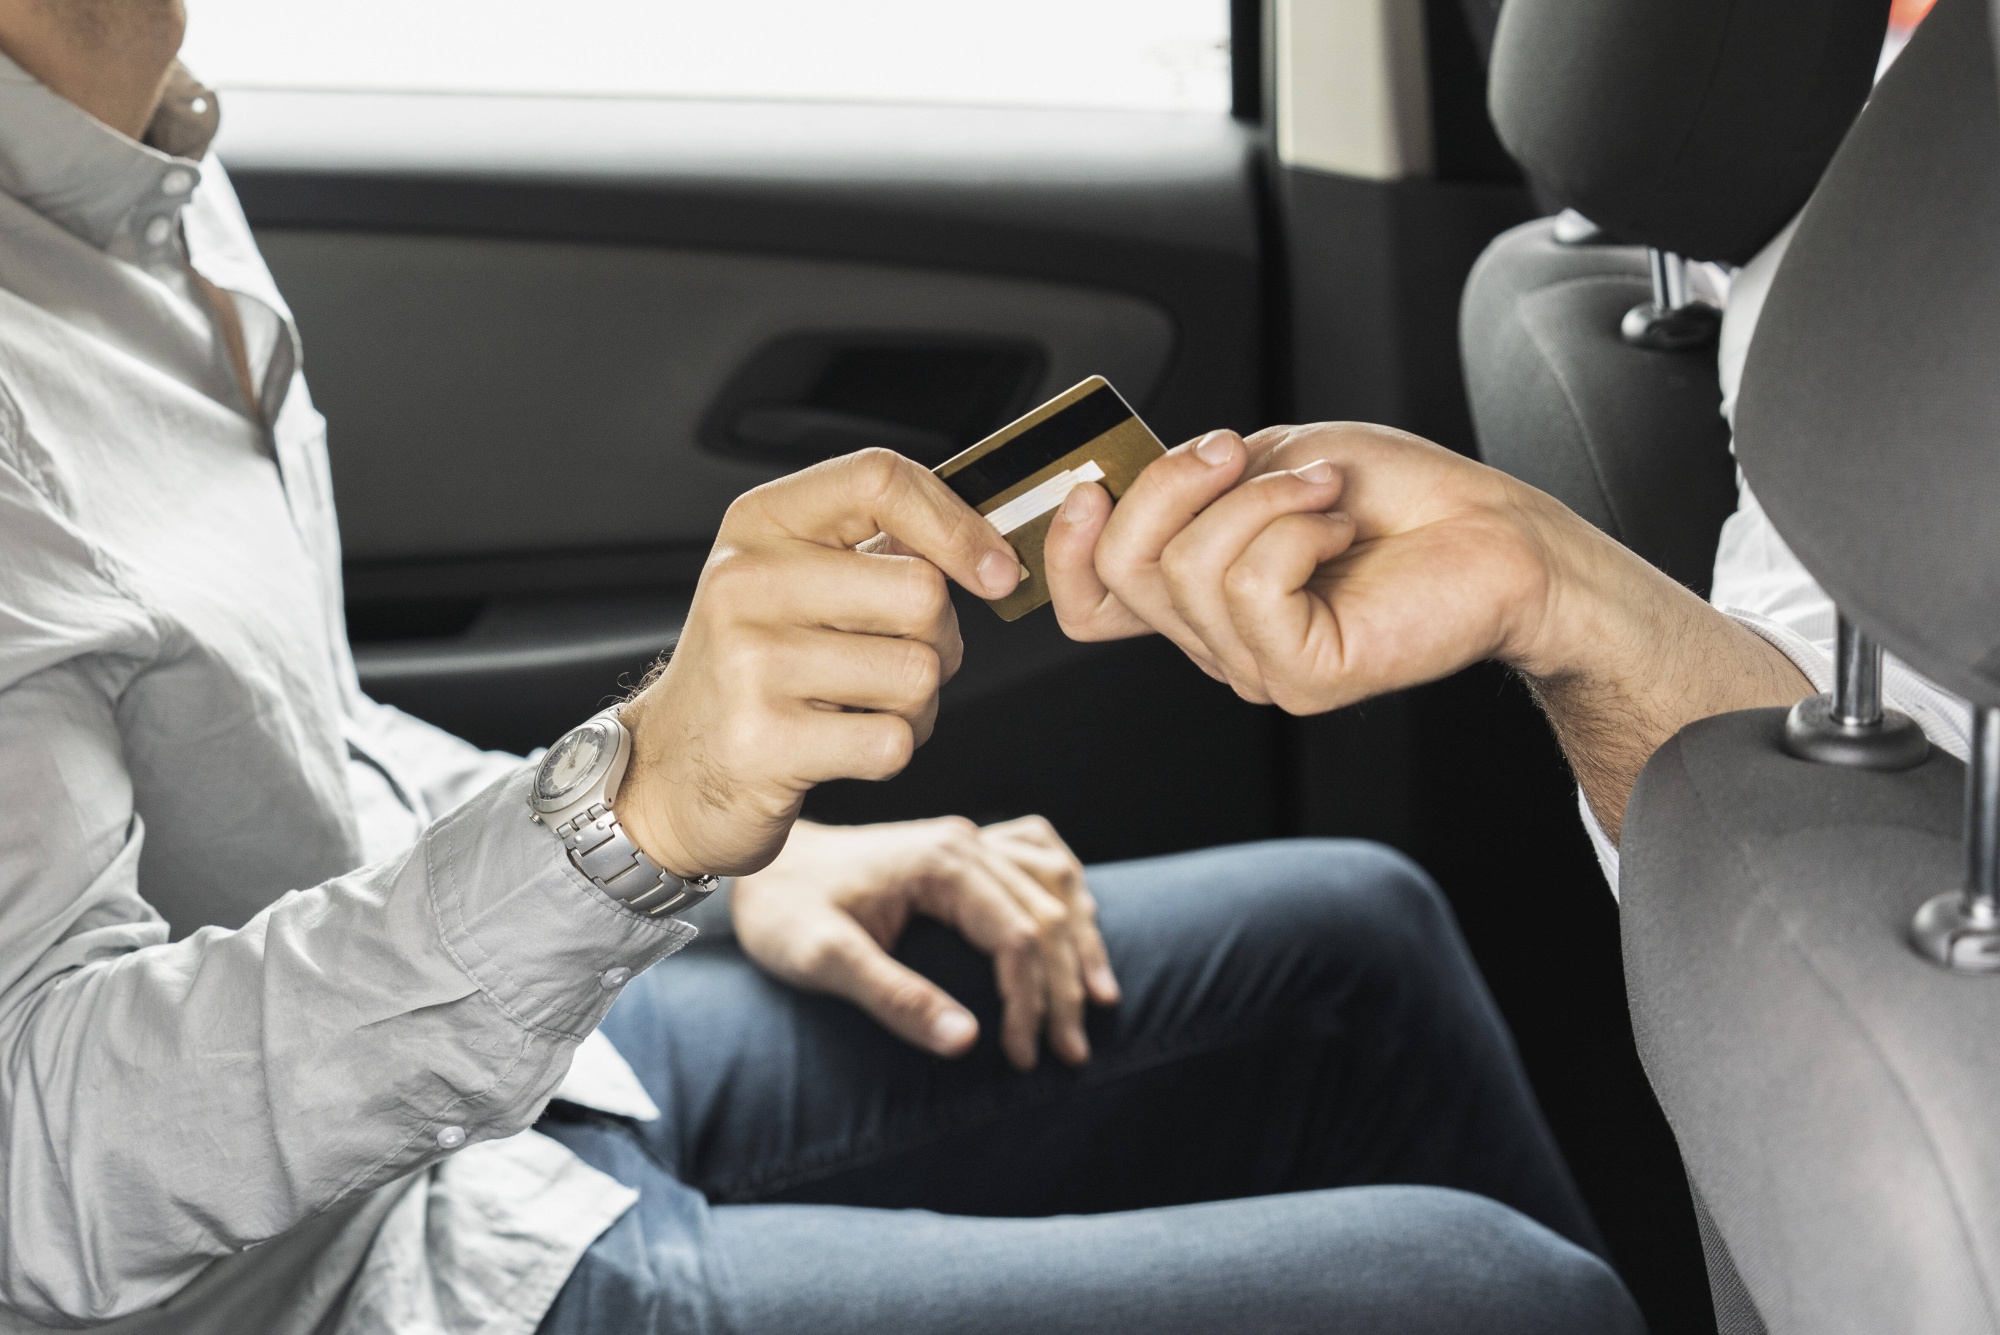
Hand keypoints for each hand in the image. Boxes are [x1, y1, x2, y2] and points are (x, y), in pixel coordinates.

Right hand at [615, 450, 1022, 877]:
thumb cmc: (756, 667)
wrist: (673, 768)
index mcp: (761, 523)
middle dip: (940, 639)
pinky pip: (893, 741)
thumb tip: (986, 549)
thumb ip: (878, 548)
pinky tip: (844, 743)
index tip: (995, 569)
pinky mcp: (764, 742)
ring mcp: (750, 663)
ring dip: (916, 704)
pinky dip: (889, 750)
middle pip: (922, 591)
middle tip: (898, 658)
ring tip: (862, 705)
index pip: (879, 480)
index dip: (958, 524)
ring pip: (918, 673)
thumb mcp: (796, 579)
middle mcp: (746, 581)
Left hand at [731, 817, 1119, 1069]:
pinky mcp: (962, 846)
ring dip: (1080, 941)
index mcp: (940, 865)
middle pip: (1045, 916)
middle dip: (1064, 989)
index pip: (1017, 936)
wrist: (762, 869)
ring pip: (1056, 883)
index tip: (1024, 1058)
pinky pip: (1038, 856)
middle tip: (1071, 1054)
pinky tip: (1077, 923)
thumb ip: (896, 998)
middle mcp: (964, 842)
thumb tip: (968, 1044)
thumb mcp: (825, 962)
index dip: (1030, 1002)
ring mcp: (967, 838)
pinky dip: (1067, 892)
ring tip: (1101, 998)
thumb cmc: (785, 913)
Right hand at [1047, 420, 1811, 839]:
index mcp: (1199, 594)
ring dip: (1261, 496)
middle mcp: (1217, 640)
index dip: (1065, 548)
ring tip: (1324, 492)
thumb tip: (1120, 485)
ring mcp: (1255, 667)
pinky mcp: (1302, 679)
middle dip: (1173, 484)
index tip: (1091, 481)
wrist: (1500, 531)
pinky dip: (1294, 528)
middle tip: (1243, 449)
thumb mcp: (1266, 463)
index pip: (1088, 603)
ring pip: (1186, 570)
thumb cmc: (1397, 498)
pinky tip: (1338, 528)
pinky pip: (1249, 586)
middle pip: (1125, 571)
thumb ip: (1188, 486)